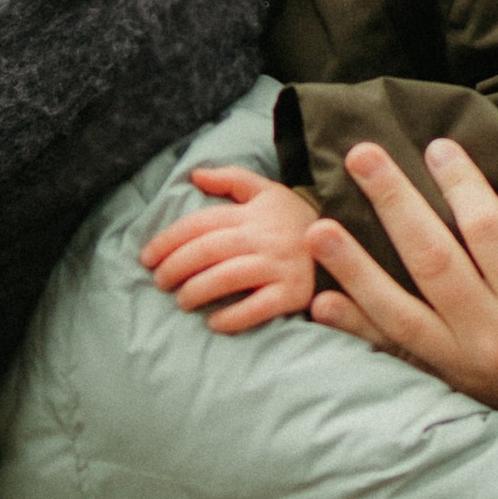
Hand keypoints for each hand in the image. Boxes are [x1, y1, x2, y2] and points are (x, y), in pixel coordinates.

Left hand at [141, 165, 322, 333]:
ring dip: (197, 291)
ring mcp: (281, 266)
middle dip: (175, 267)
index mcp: (253, 212)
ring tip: (181, 301)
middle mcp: (265, 237)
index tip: (146, 258)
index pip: (199, 224)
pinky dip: (233, 317)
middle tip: (159, 282)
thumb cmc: (298, 221)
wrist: (351, 245)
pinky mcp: (295, 294)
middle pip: (207, 250)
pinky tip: (214, 323)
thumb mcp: (268, 192)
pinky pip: (259, 308)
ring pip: (227, 277)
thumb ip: (231, 179)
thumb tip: (194, 175)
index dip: (167, 241)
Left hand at [305, 138, 497, 444]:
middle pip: (433, 261)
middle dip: (394, 204)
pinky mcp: (439, 377)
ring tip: (317, 227)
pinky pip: (390, 352)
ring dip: (355, 267)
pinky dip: (353, 328)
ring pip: (398, 311)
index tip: (438, 146)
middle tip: (361, 156)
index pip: (490, 232)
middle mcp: (492, 333)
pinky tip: (321, 303)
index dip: (462, 184)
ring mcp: (459, 360)